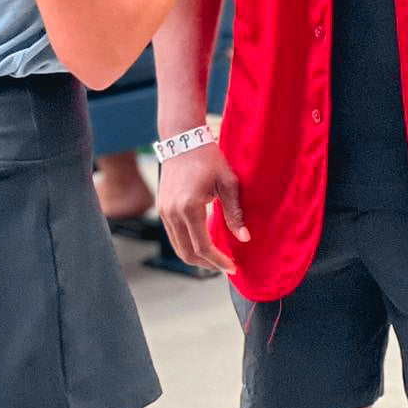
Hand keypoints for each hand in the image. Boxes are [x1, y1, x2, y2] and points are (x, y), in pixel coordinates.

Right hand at [158, 141, 249, 274]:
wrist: (183, 140)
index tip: (232, 267)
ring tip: (216, 257)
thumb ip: (234, 213)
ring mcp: (164, 211)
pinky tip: (203, 242)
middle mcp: (172, 213)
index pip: (203, 246)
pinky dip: (188, 244)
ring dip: (196, 256)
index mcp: (189, 207)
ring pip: (178, 247)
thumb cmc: (209, 159)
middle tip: (225, 266)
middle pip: (187, 253)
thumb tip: (245, 238)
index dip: (218, 261)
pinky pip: (174, 235)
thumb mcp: (228, 183)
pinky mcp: (162, 208)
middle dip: (207, 264)